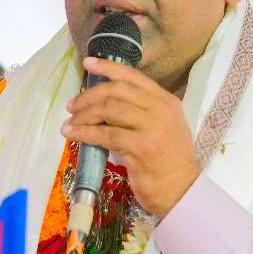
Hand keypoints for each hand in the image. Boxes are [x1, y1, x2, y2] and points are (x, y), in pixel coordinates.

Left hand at [62, 56, 200, 217]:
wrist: (182, 190)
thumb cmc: (169, 161)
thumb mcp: (162, 127)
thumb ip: (142, 111)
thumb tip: (104, 103)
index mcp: (166, 101)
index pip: (133, 77)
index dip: (108, 67)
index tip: (88, 63)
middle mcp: (160, 109)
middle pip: (117, 90)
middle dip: (89, 95)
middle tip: (72, 105)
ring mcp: (151, 127)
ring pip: (109, 110)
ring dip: (84, 115)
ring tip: (70, 122)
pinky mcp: (140, 146)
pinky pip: (105, 134)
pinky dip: (85, 133)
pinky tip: (73, 134)